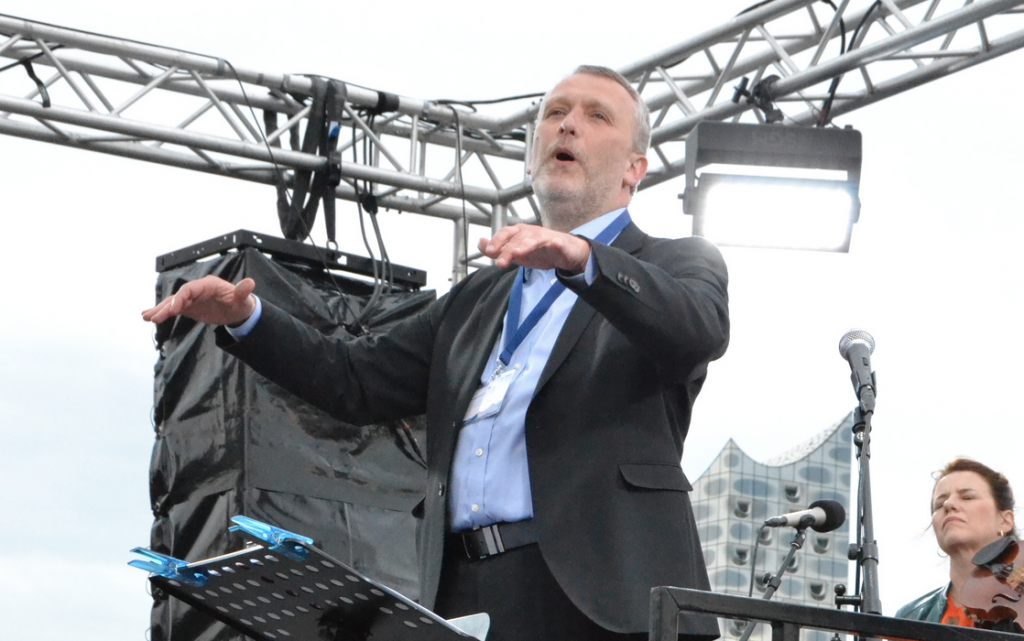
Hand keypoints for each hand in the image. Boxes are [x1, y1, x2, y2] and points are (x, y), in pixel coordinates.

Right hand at [142, 275, 256, 325]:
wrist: (239, 310)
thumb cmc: (241, 303)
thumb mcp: (243, 300)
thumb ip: (243, 292)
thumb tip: (250, 283)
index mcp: (208, 284)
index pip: (190, 289)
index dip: (181, 298)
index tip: (173, 310)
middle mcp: (197, 289)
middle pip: (178, 296)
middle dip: (166, 307)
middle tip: (153, 317)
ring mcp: (192, 298)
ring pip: (173, 302)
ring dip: (160, 310)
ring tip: (146, 317)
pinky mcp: (189, 306)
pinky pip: (173, 308)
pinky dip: (163, 312)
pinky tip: (149, 317)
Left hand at [478, 224, 589, 272]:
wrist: (565, 253)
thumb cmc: (540, 251)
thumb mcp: (516, 253)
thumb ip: (499, 249)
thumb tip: (480, 243)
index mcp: (520, 233)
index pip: (506, 233)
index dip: (497, 241)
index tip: (489, 252)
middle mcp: (531, 232)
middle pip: (518, 238)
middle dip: (508, 249)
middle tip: (500, 263)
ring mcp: (546, 237)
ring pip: (535, 240)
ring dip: (526, 245)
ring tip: (518, 253)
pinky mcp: (561, 244)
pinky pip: (558, 243)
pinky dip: (557, 243)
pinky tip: (556, 244)